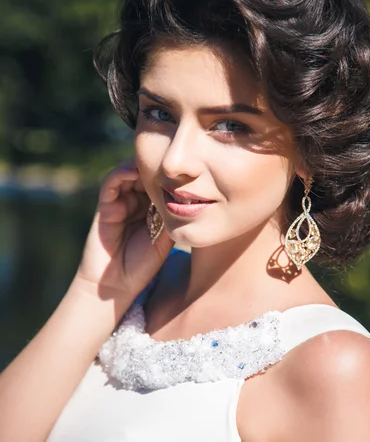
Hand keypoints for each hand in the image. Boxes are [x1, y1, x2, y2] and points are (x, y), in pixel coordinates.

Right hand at [76, 159, 173, 300]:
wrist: (118, 284)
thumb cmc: (144, 264)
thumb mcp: (167, 236)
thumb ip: (174, 214)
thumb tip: (192, 193)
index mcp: (151, 208)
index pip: (161, 181)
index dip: (172, 172)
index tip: (187, 164)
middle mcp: (135, 202)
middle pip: (146, 173)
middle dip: (158, 164)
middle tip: (172, 157)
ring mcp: (119, 203)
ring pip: (129, 174)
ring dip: (141, 165)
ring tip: (156, 161)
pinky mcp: (105, 207)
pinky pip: (112, 183)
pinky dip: (122, 173)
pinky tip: (135, 170)